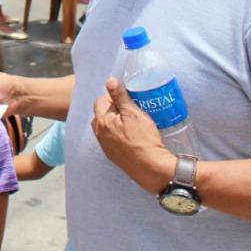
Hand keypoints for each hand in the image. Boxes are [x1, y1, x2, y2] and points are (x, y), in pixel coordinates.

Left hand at [92, 78, 175, 193]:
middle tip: (131, 109)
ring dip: (117, 122)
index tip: (127, 99)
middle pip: (103, 114)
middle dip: (114, 109)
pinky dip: (120, 134)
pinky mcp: (114, 156)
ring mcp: (106, 147)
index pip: (101, 101)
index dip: (113, 97)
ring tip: (133, 122)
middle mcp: (99, 135)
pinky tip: (133, 136)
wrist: (151, 168)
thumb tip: (110, 81)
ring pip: (108, 128)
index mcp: (101, 122)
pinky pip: (113, 139)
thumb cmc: (143, 140)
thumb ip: (120, 97)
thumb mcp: (133, 113)